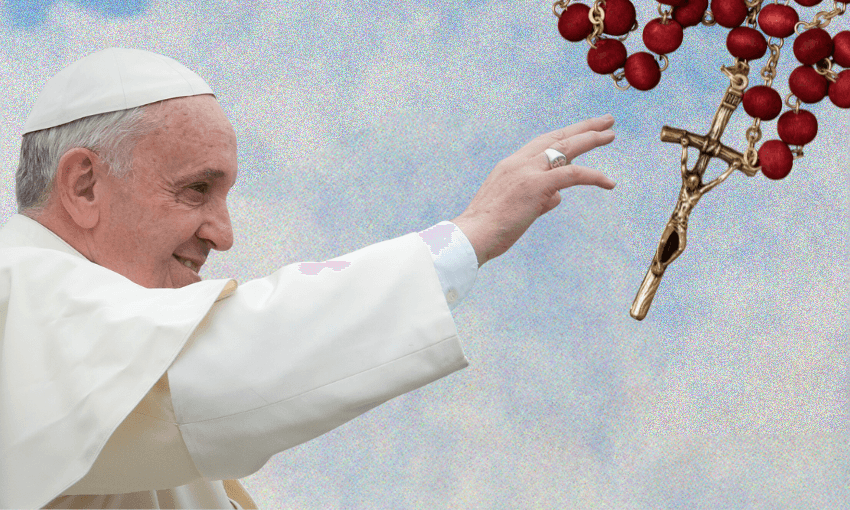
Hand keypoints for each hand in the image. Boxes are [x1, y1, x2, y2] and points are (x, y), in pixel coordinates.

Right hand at [451, 115, 616, 267]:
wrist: (472, 236)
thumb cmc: (489, 229)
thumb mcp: (516, 208)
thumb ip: (539, 199)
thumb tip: (558, 197)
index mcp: (511, 165)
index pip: (542, 144)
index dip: (564, 135)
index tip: (582, 131)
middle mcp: (518, 162)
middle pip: (556, 137)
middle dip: (582, 128)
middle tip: (606, 120)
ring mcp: (527, 172)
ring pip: (565, 148)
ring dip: (591, 139)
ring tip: (610, 135)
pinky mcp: (535, 186)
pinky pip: (571, 174)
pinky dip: (593, 176)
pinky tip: (609, 182)